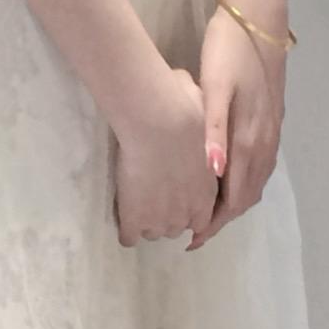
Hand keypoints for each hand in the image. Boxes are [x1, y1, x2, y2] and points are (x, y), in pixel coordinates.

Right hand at [109, 64, 222, 247]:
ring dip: (146, 222)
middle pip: (176, 228)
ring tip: (135, 202)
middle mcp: (188, 212)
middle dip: (167, 215)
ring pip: (154, 233)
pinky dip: (126, 229)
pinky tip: (121, 214)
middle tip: (154, 194)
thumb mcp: (202, 110)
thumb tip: (190, 91)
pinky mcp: (135, 219)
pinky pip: (129, 237)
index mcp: (207, 192)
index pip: (201, 218)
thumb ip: (199, 115)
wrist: (161, 122)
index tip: (174, 193)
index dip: (186, 207)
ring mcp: (161, 219)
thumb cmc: (185, 111)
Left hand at [184, 0, 285, 250]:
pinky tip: (229, 176)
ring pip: (256, 182)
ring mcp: (273, 132)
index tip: (192, 240)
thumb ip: (213, 131)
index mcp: (249, 140)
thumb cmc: (230, 51)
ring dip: (235, 202)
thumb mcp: (215, 88)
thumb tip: (213, 172)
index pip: (234, 198)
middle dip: (222, 219)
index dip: (214, 223)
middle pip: (247, 196)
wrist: (259, 19)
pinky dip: (245, 182)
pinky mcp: (273, 120)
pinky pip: (261, 166)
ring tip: (208, 212)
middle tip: (195, 232)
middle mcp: (265, 143)